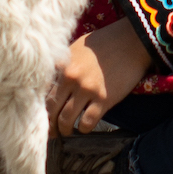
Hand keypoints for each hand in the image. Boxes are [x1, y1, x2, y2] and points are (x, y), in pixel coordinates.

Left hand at [48, 20, 151, 136]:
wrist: (132, 41)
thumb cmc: (104, 42)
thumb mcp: (77, 48)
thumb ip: (63, 65)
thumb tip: (52, 84)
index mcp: (62, 65)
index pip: (43, 92)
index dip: (40, 107)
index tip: (41, 116)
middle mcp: (71, 78)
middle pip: (52, 109)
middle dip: (50, 124)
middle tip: (52, 132)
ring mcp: (87, 89)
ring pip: (66, 119)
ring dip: (64, 130)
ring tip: (67, 132)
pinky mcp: (104, 99)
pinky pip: (88, 122)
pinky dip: (84, 128)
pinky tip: (84, 127)